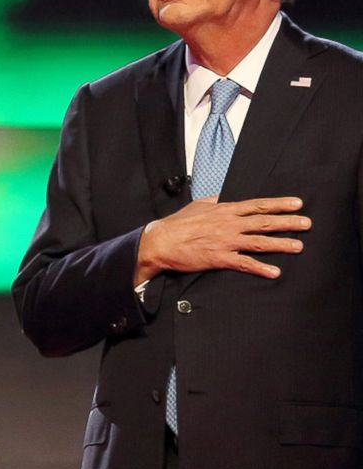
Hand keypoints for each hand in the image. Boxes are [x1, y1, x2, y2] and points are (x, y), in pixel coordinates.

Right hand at [135, 195, 309, 282]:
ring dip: (281, 244)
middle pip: (264, 222)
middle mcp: (229, 224)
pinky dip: (261, 268)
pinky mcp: (220, 258)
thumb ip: (213, 202)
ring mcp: (226, 241)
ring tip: (298, 246)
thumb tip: (222, 197)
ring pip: (259, 241)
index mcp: (224, 210)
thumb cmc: (177, 224)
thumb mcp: (196, 206)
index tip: (296, 203)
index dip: (279, 204)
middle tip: (307, 224)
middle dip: (288, 222)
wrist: (161, 241)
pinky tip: (274, 272)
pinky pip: (245, 263)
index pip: (257, 205)